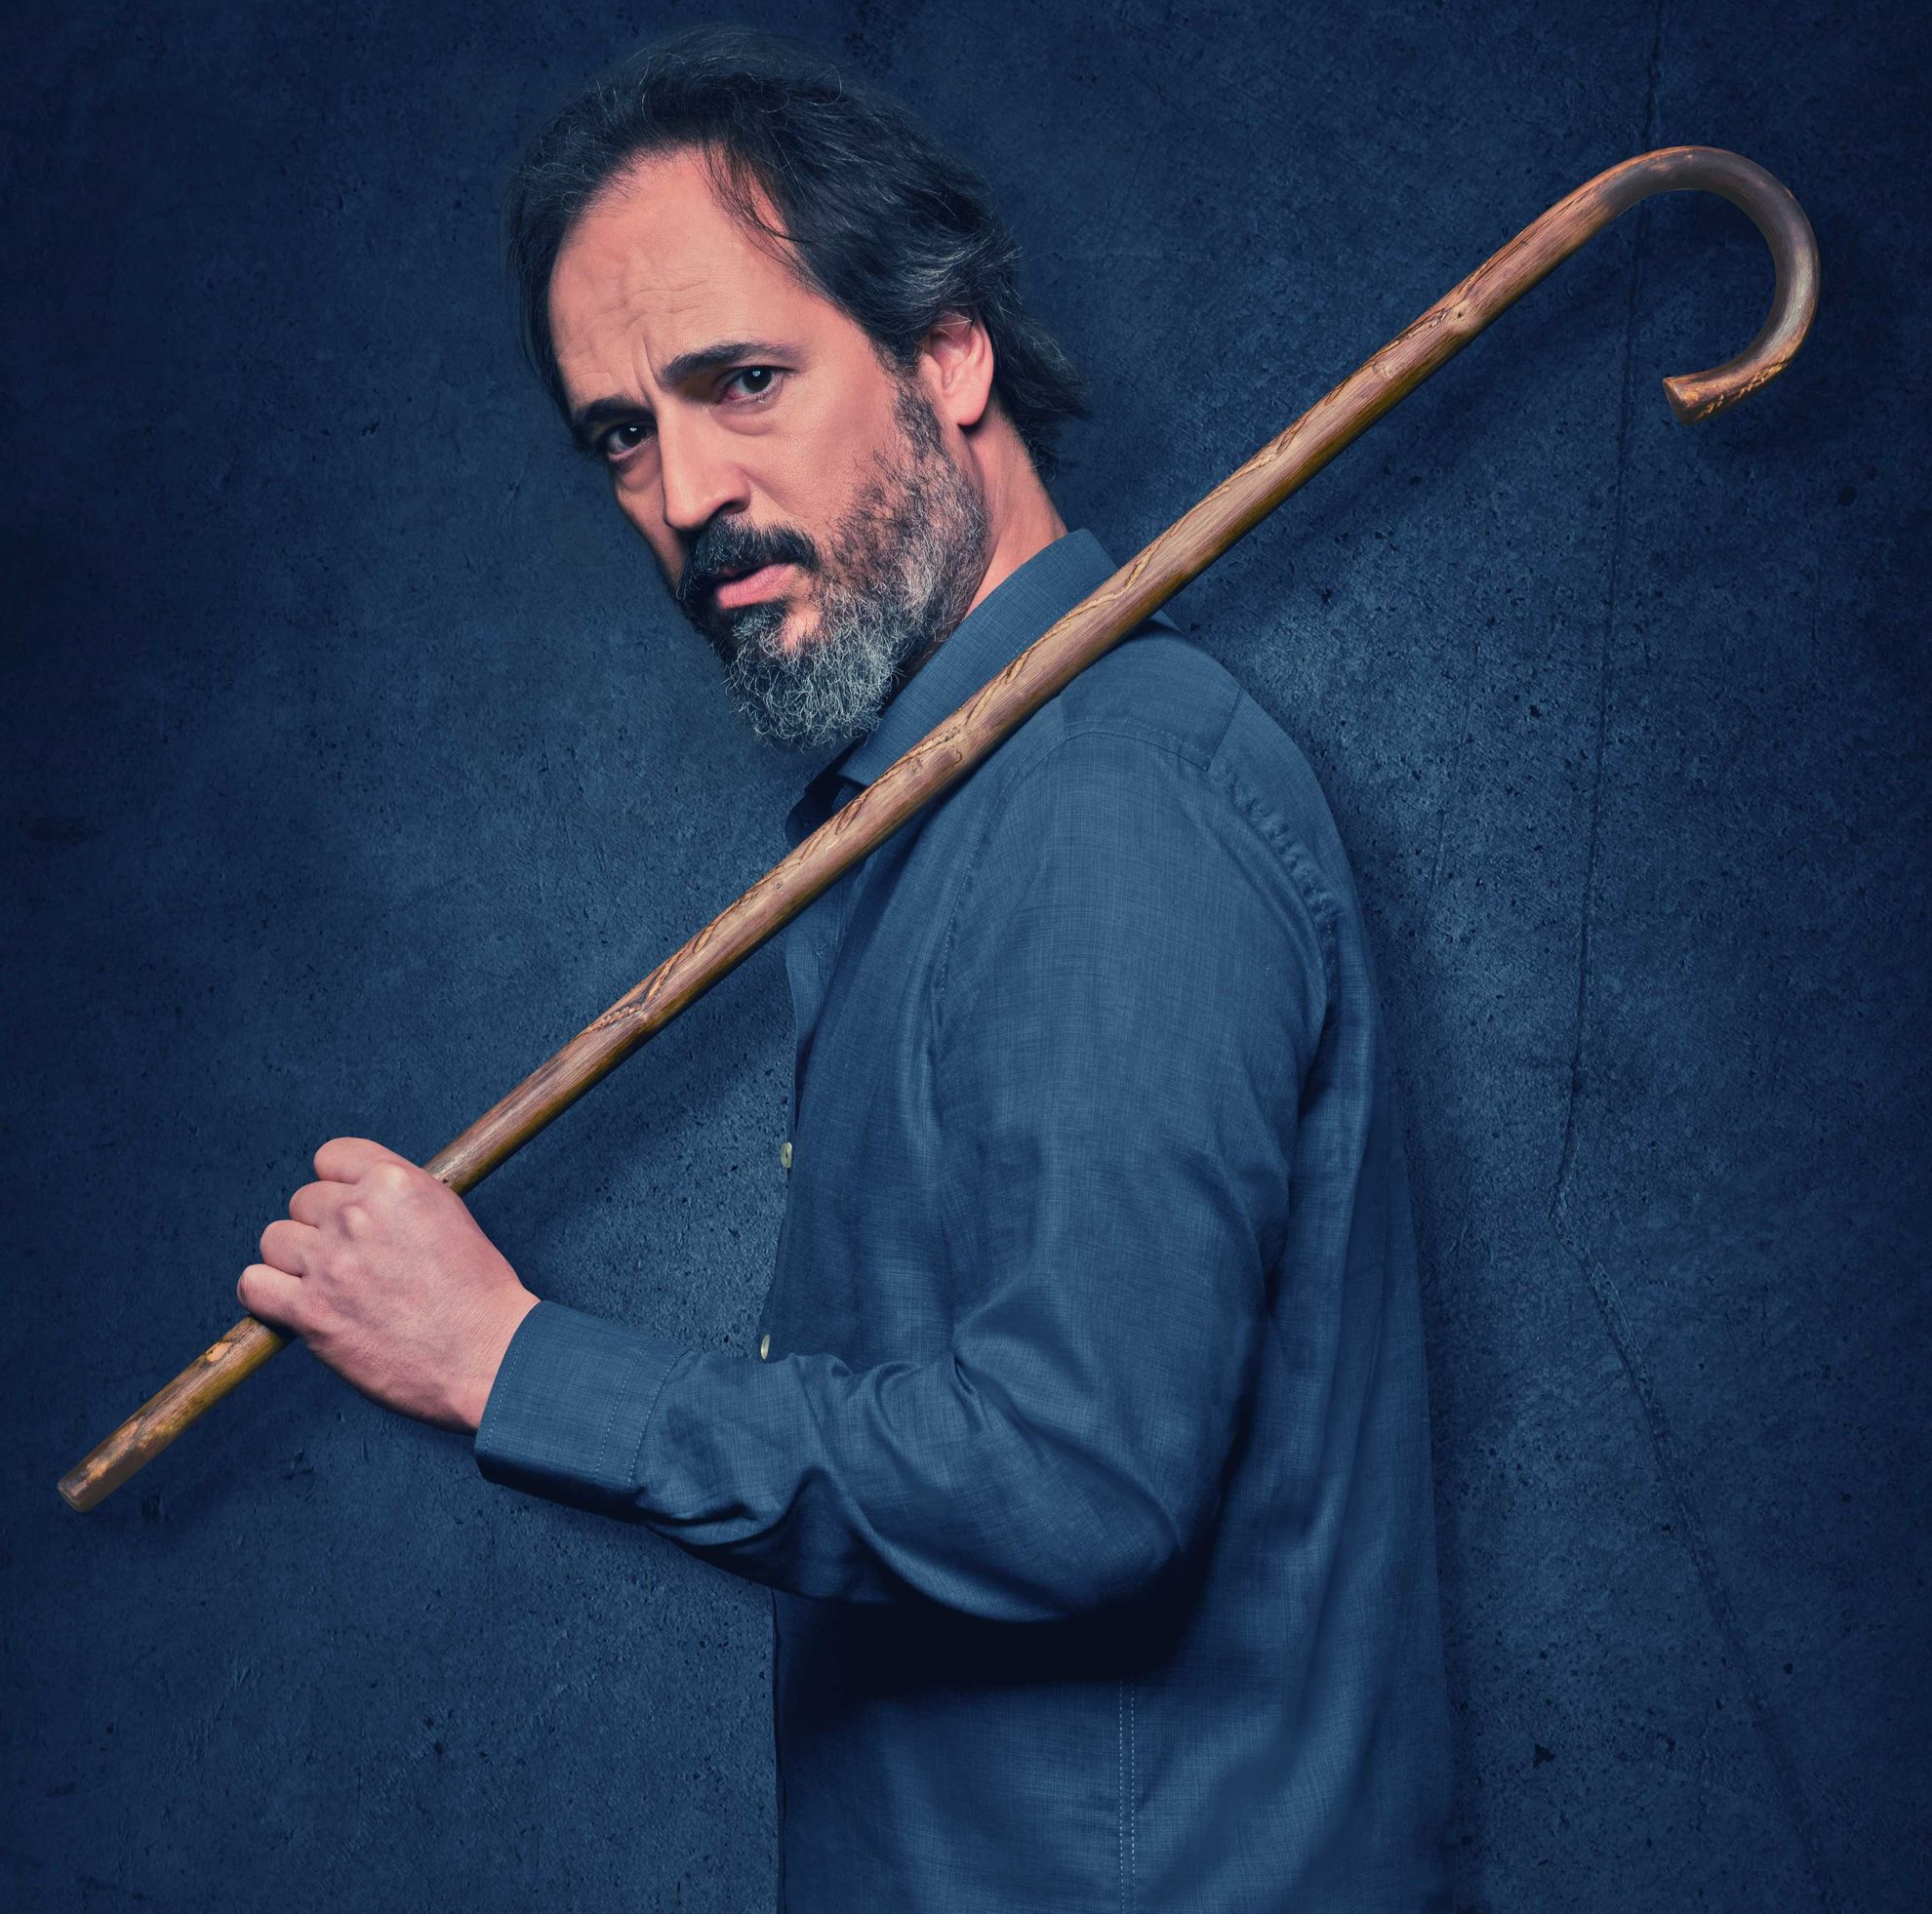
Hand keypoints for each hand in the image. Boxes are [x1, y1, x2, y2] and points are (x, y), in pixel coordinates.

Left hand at [239, 1137, 539, 1433]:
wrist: (489, 1355)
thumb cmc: (478, 1293)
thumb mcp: (448, 1216)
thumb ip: (397, 1198)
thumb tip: (356, 1195)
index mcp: (396, 1182)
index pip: (331, 1157)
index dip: (339, 1185)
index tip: (349, 1211)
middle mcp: (358, 1213)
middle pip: (302, 1201)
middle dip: (322, 1228)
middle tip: (353, 1261)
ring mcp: (330, 1261)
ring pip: (275, 1240)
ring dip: (294, 1261)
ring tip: (328, 1285)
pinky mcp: (311, 1311)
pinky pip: (253, 1285)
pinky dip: (267, 1295)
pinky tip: (294, 1305)